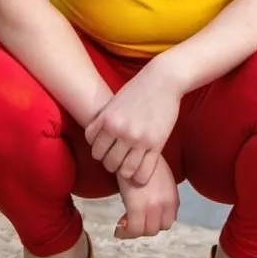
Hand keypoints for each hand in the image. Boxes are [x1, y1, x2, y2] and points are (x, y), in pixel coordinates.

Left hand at [84, 57, 183, 185]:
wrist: (163, 80)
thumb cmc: (137, 89)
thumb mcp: (114, 103)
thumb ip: (104, 121)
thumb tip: (93, 140)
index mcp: (107, 120)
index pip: (94, 149)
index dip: (99, 152)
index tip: (107, 150)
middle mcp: (121, 131)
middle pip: (107, 162)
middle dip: (111, 164)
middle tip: (118, 159)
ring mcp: (139, 139)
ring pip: (124, 171)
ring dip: (125, 172)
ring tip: (129, 166)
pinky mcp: (156, 144)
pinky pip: (143, 171)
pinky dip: (139, 177)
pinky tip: (140, 174)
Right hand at [114, 154, 179, 239]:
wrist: (131, 149)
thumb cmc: (142, 160)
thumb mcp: (159, 178)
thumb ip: (160, 195)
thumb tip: (150, 207)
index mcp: (172, 197)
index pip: (168, 222)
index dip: (154, 223)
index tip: (143, 219)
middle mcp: (166, 203)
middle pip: (157, 228)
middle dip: (144, 227)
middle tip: (130, 221)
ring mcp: (153, 206)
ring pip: (146, 231)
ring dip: (134, 230)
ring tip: (123, 222)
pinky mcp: (137, 207)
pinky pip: (133, 230)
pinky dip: (125, 232)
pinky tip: (118, 228)